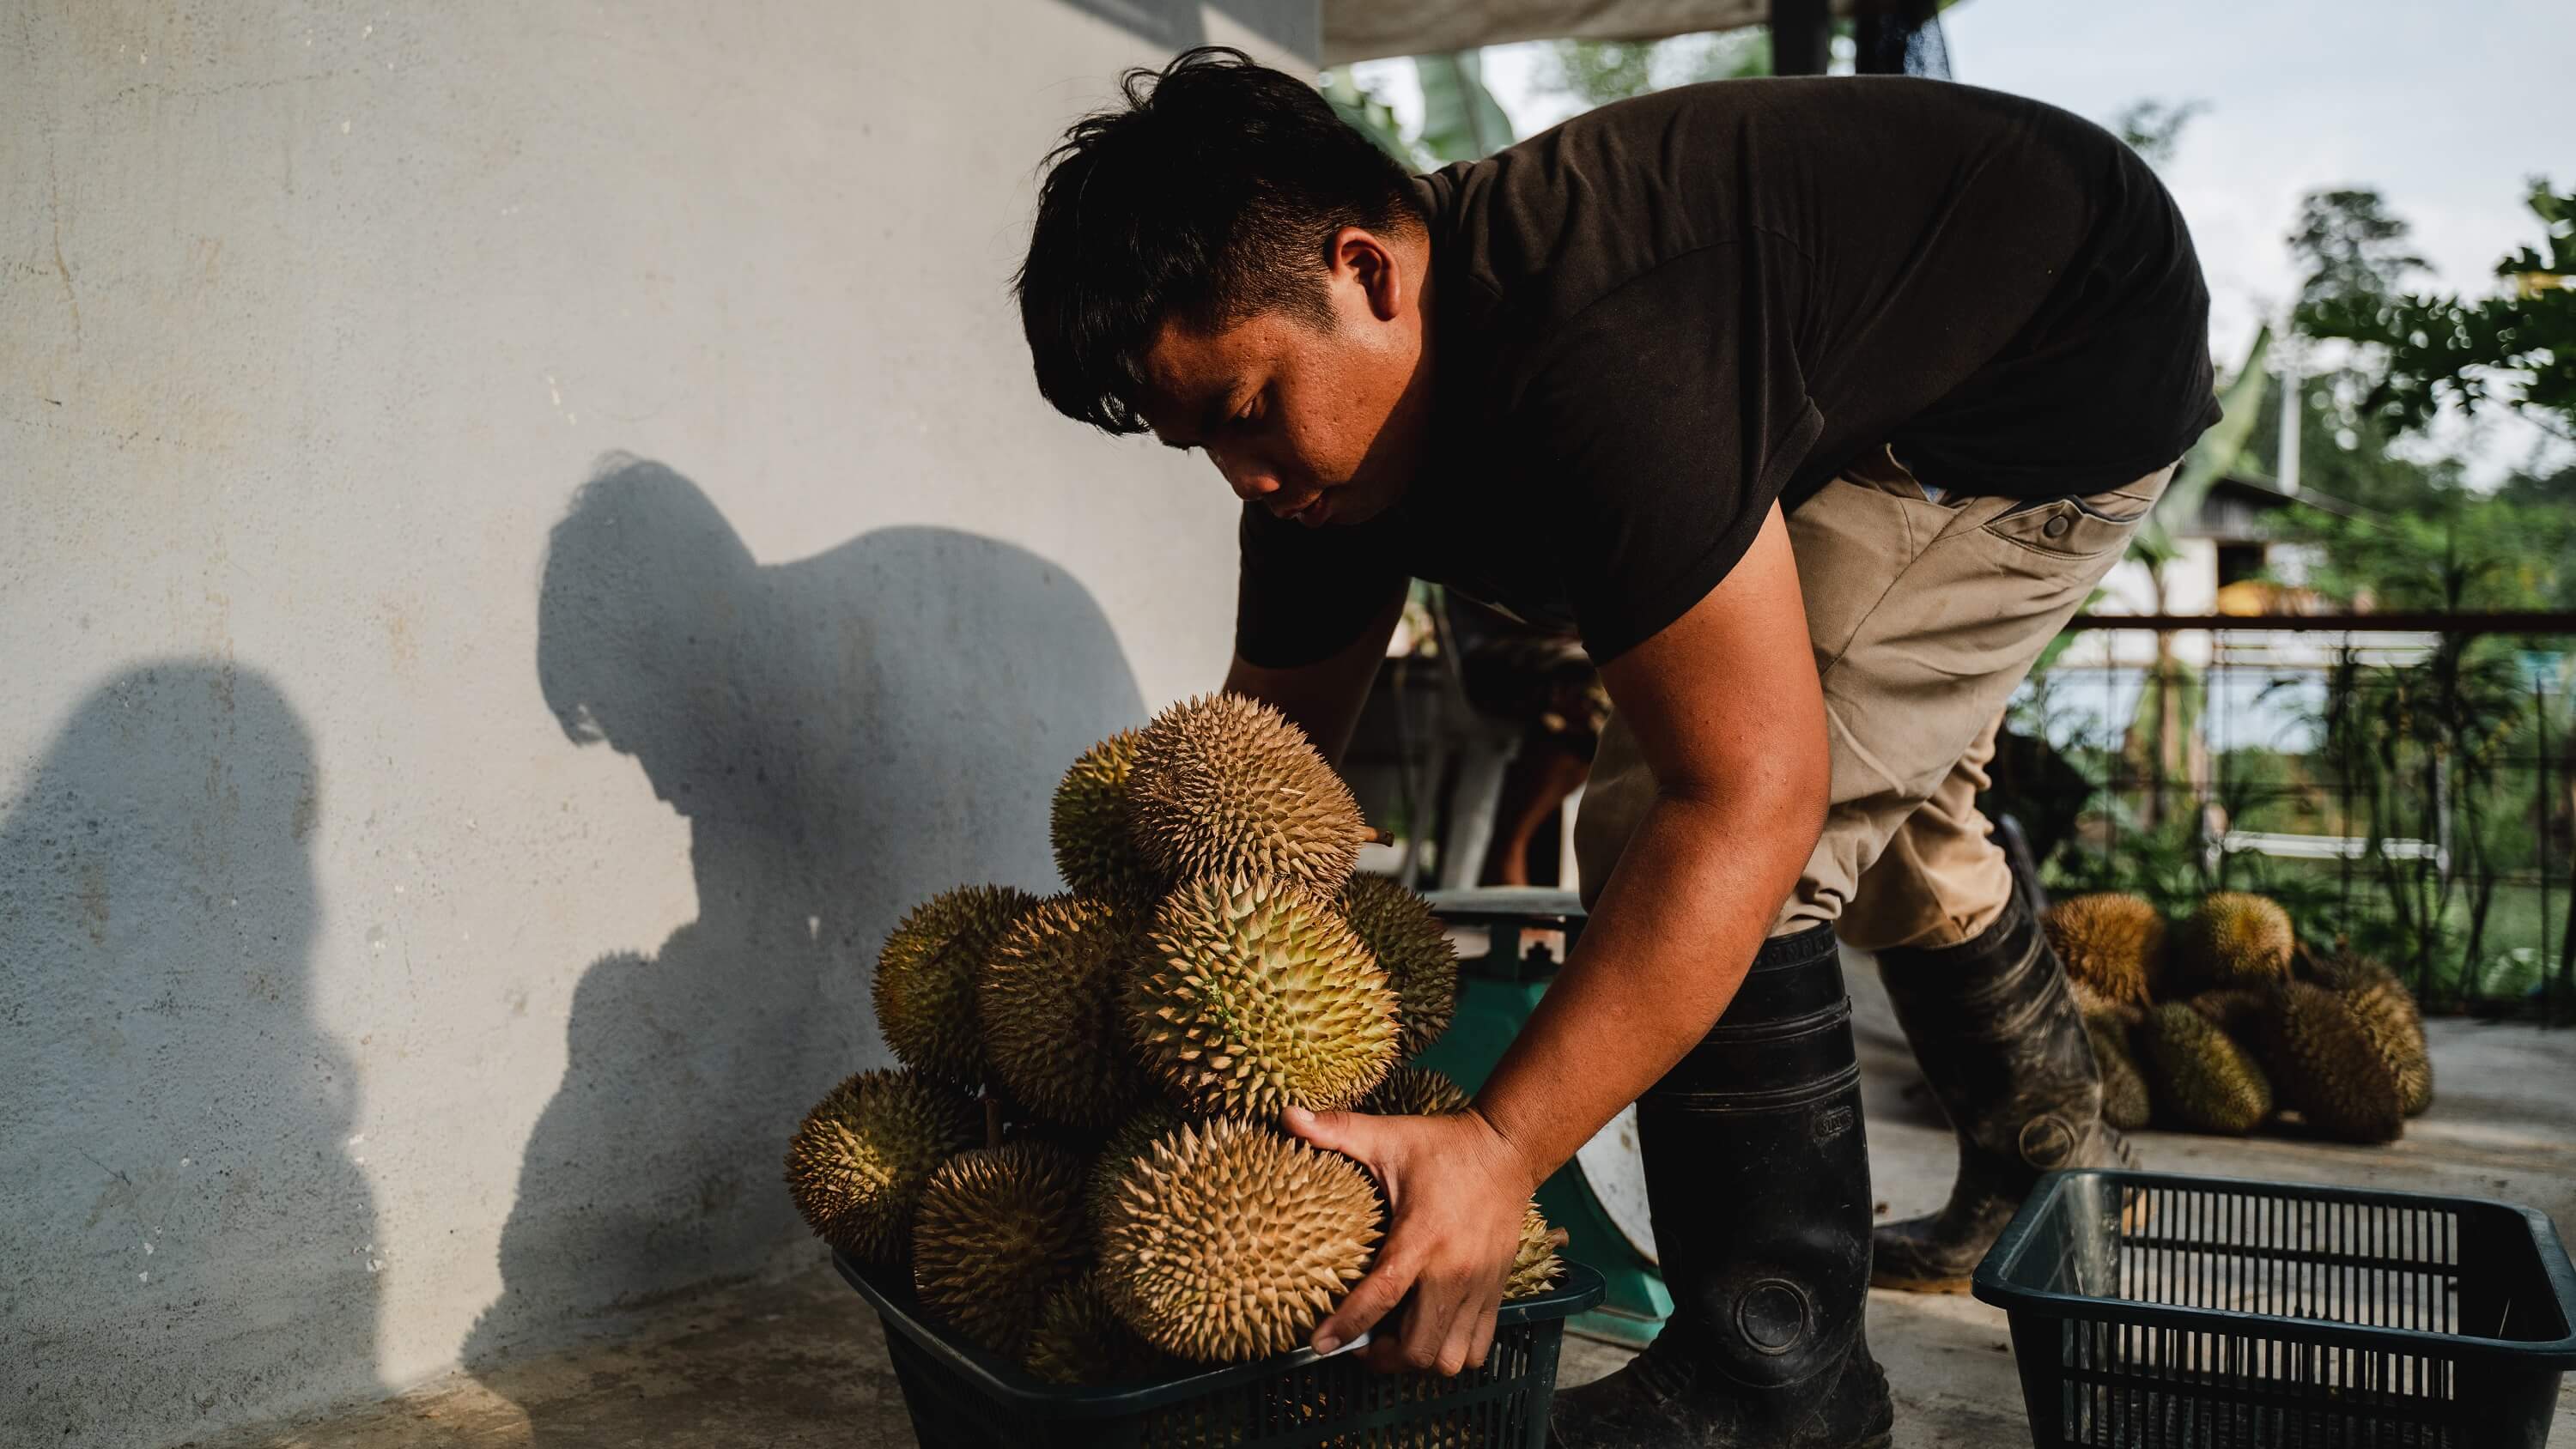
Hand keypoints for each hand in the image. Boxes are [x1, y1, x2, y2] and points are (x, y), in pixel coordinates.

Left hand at [1282, 1101, 1536, 1374]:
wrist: (1509, 1148)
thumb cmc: (1444, 1146)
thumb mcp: (1388, 1135)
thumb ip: (1337, 1129)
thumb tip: (1287, 1115)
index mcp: (1422, 1236)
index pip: (1381, 1296)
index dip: (1347, 1326)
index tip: (1318, 1345)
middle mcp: (1454, 1270)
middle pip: (1418, 1347)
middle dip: (1382, 1357)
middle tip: (1359, 1342)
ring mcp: (1479, 1286)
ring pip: (1450, 1359)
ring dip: (1418, 1360)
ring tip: (1394, 1341)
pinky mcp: (1497, 1292)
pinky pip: (1478, 1349)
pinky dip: (1452, 1353)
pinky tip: (1430, 1333)